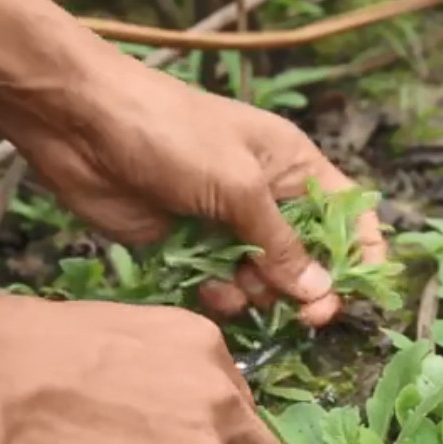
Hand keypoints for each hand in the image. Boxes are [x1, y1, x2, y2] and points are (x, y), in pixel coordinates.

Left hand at [5, 52, 386, 325]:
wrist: (81, 126)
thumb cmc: (172, 136)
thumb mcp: (239, 186)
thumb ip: (282, 243)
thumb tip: (321, 292)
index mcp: (294, 167)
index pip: (348, 212)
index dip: (361, 252)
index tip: (361, 293)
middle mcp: (269, 199)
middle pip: (309, 257)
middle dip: (308, 287)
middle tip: (307, 317)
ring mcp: (229, 226)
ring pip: (266, 281)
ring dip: (258, 293)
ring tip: (237, 286)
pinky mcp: (192, 248)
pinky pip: (223, 287)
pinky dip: (220, 294)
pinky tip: (207, 287)